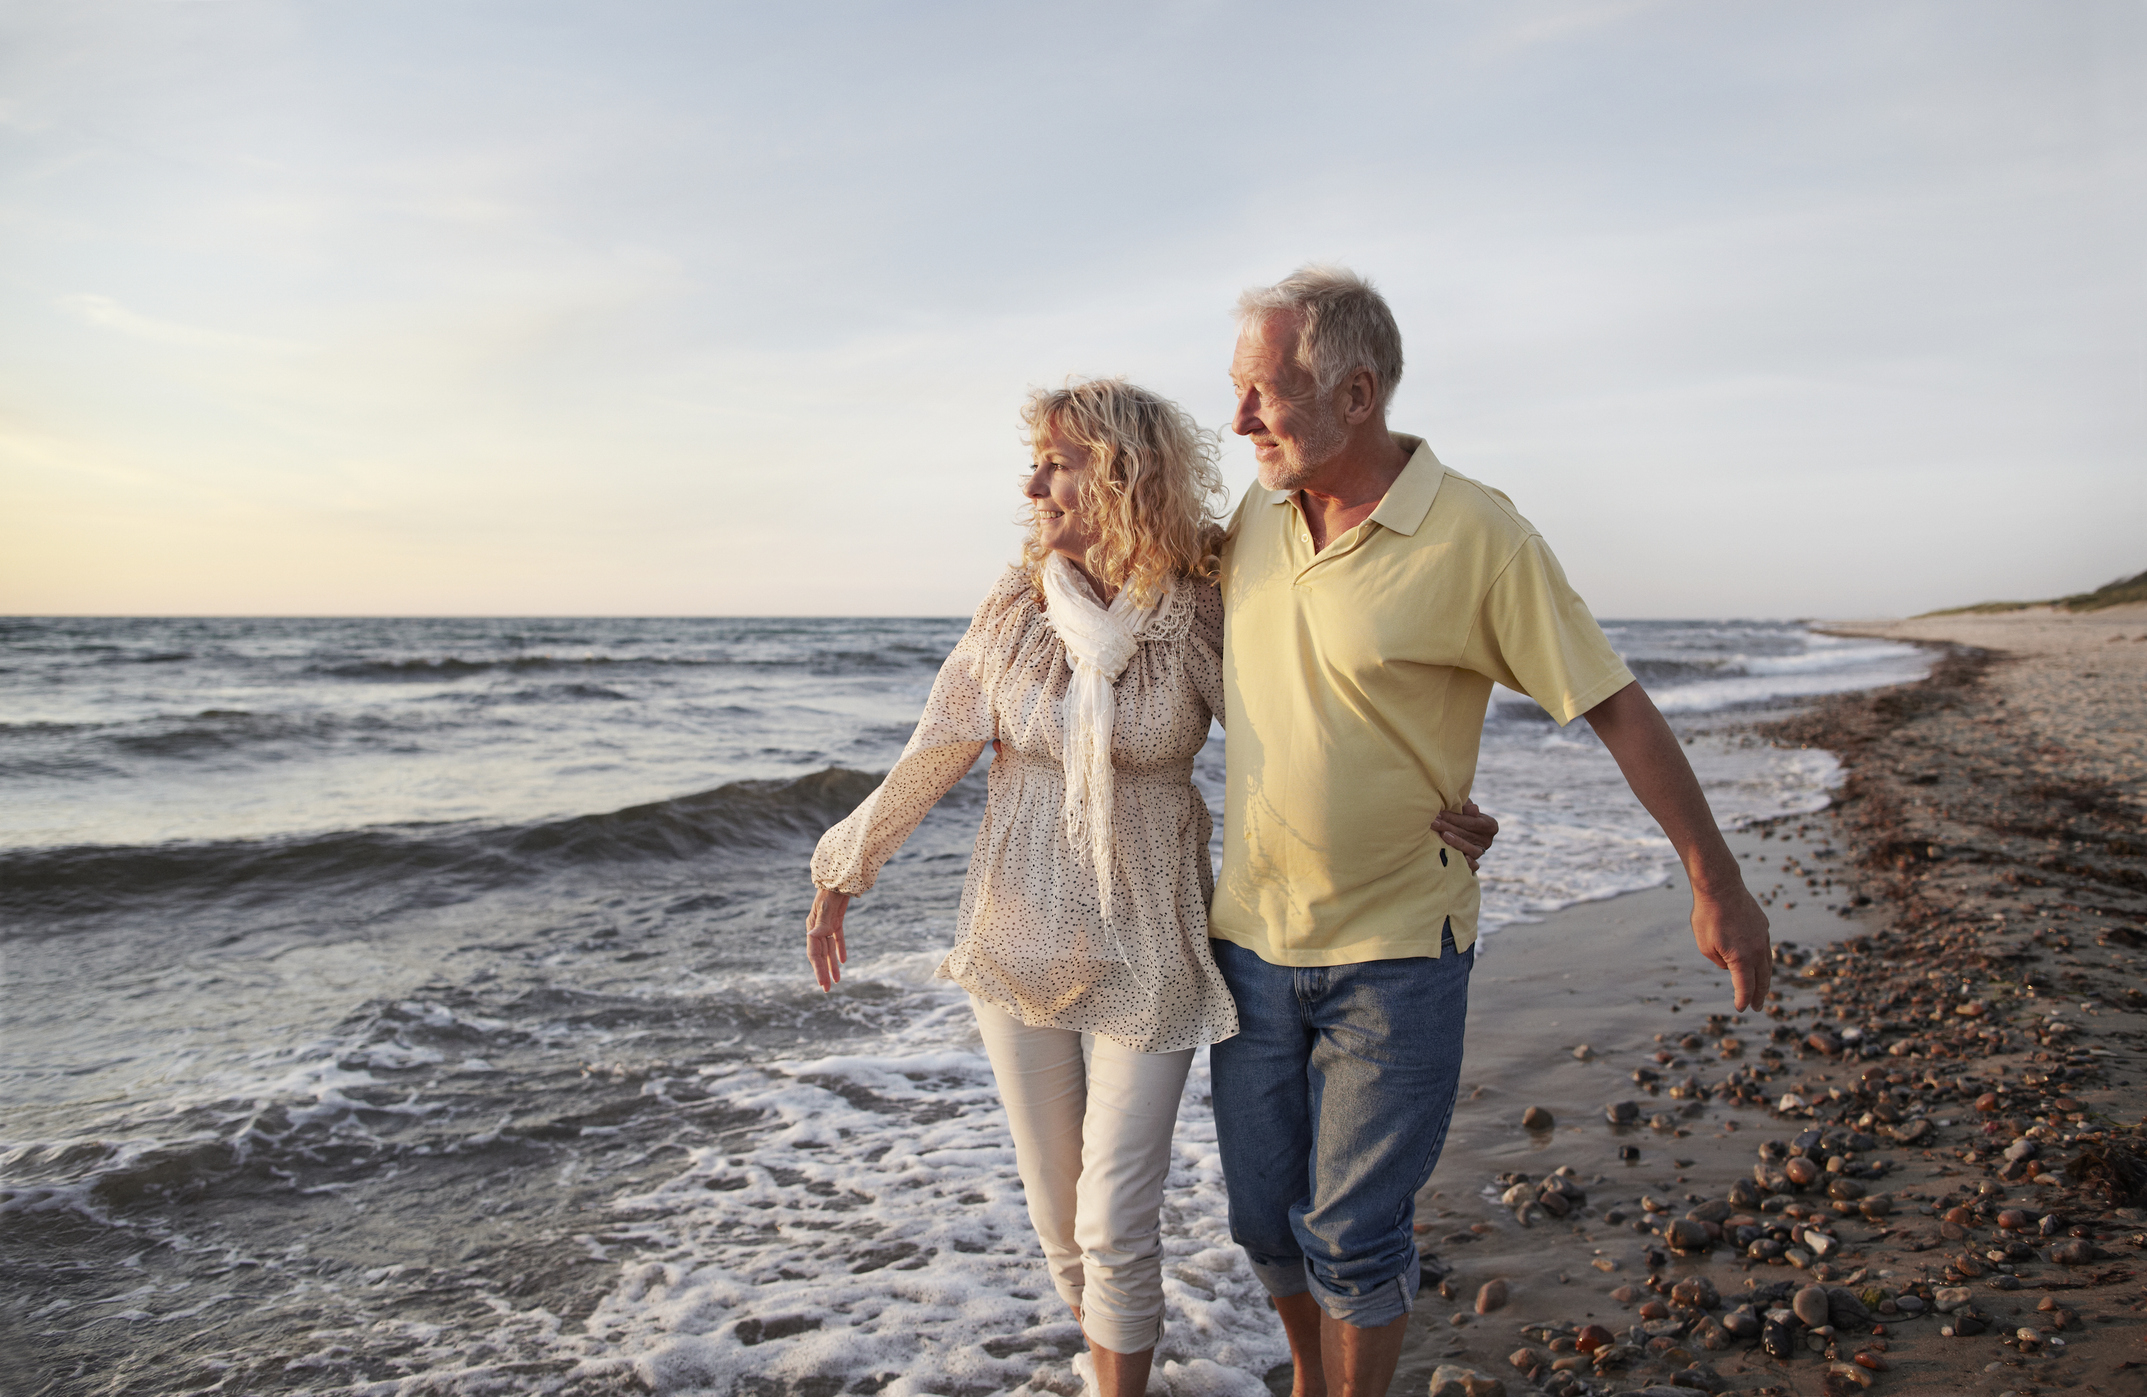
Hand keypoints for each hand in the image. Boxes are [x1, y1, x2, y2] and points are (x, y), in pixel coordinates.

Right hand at [807, 887, 849, 990]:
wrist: (840, 876)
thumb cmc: (831, 891)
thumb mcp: (826, 907)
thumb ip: (821, 923)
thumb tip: (812, 936)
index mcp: (813, 927)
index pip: (814, 953)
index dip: (818, 969)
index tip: (823, 983)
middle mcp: (818, 928)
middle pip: (820, 954)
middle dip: (823, 972)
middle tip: (827, 989)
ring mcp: (827, 924)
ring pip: (829, 949)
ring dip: (832, 964)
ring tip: (837, 980)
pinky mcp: (836, 920)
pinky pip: (837, 938)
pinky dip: (840, 949)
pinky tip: (843, 961)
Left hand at [1431, 800, 1498, 873]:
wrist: (1461, 830)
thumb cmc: (1461, 815)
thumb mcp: (1465, 808)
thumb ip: (1467, 807)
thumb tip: (1474, 809)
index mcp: (1490, 825)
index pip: (1471, 821)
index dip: (1454, 817)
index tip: (1438, 814)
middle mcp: (1487, 840)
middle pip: (1467, 834)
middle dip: (1448, 827)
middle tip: (1433, 823)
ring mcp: (1482, 853)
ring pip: (1471, 850)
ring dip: (1456, 843)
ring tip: (1443, 836)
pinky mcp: (1475, 864)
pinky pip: (1474, 866)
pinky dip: (1469, 864)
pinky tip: (1461, 859)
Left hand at [1692, 882, 1770, 1010]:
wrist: (1720, 887)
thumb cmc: (1708, 916)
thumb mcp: (1705, 945)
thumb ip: (1720, 962)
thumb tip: (1730, 966)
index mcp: (1742, 958)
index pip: (1745, 986)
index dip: (1743, 1000)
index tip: (1741, 1009)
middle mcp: (1757, 950)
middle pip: (1762, 979)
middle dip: (1759, 995)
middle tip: (1757, 1007)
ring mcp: (1763, 937)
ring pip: (1767, 964)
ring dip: (1764, 979)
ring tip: (1762, 990)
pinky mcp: (1763, 926)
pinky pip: (1765, 948)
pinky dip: (1764, 960)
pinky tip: (1759, 964)